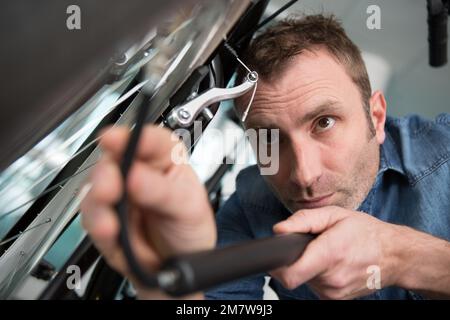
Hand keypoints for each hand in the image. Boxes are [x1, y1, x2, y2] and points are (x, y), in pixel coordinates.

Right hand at [80, 126, 215, 298]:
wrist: (178, 265)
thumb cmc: (189, 227)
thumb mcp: (188, 208)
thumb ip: (163, 192)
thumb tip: (136, 175)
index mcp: (165, 159)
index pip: (150, 140)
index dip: (133, 138)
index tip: (116, 139)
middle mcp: (137, 172)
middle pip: (114, 162)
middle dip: (108, 173)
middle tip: (110, 185)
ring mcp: (118, 196)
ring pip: (95, 190)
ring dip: (98, 204)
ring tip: (110, 222)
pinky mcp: (104, 219)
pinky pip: (91, 219)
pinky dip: (97, 226)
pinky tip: (109, 232)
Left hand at [270, 206, 402, 298]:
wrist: (394, 256)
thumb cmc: (365, 232)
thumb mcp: (334, 214)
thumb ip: (303, 221)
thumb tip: (278, 230)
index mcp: (329, 254)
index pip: (290, 275)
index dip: (277, 266)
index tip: (277, 255)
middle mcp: (331, 279)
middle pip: (295, 273)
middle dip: (298, 258)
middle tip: (314, 245)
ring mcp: (334, 293)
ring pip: (304, 280)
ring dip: (309, 266)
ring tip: (328, 253)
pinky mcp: (335, 299)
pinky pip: (315, 286)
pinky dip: (318, 275)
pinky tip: (332, 264)